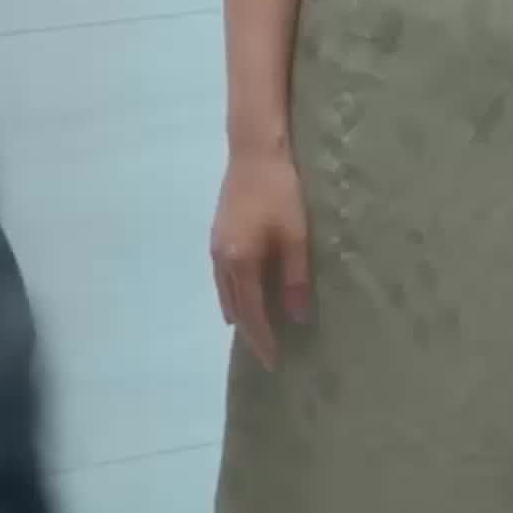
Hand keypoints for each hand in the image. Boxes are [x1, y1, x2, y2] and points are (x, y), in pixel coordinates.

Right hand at [210, 145, 311, 370]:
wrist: (255, 151)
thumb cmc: (281, 192)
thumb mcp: (296, 237)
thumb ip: (296, 279)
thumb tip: (296, 317)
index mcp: (240, 262)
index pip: (251, 313)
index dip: (262, 338)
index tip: (273, 362)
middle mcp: (222, 259)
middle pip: (234, 306)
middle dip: (249, 332)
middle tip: (264, 353)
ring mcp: (216, 246)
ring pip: (225, 292)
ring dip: (239, 314)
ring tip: (254, 331)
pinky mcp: (218, 234)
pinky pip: (223, 277)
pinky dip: (233, 294)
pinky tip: (242, 295)